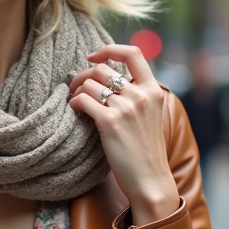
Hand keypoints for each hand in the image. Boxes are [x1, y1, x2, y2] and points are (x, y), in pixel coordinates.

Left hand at [68, 45, 178, 225]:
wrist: (150, 180)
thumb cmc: (146, 151)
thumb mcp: (151, 116)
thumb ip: (138, 96)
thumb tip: (109, 79)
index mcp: (154, 91)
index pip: (133, 53)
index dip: (109, 49)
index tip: (93, 56)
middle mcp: (142, 95)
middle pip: (102, 69)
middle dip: (83, 76)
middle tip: (76, 88)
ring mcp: (127, 107)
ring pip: (90, 84)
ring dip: (77, 92)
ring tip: (77, 104)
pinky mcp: (111, 122)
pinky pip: (83, 100)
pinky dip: (74, 104)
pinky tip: (76, 113)